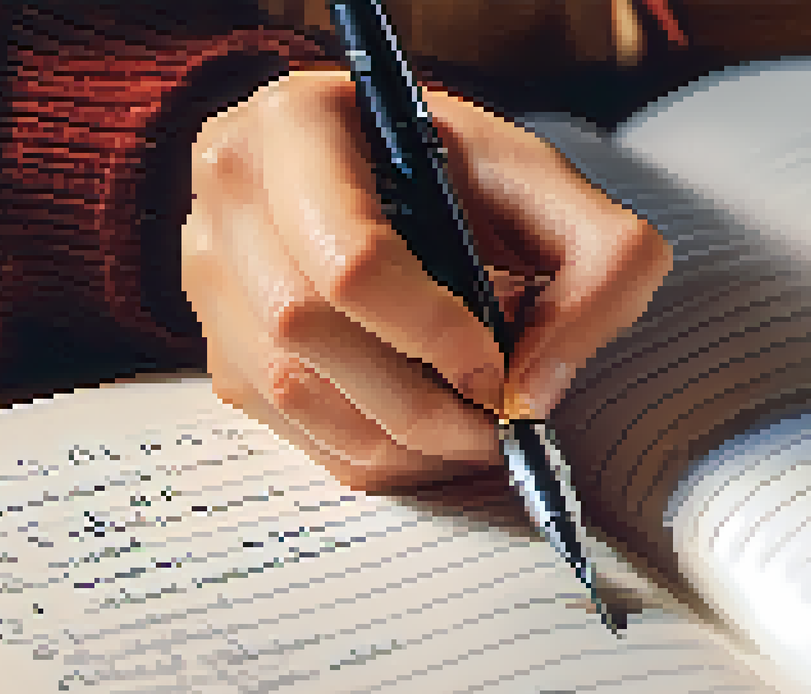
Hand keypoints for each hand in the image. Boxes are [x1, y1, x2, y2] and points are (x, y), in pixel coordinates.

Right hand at [181, 70, 671, 492]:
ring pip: (290, 392)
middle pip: (307, 331)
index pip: (347, 255)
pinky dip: (369, 454)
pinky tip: (427, 437)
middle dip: (419, 402)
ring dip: (397, 439)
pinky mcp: (219, 345)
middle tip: (495, 423)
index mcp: (297, 122)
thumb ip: (602, 270)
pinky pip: (286, 430)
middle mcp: (230, 190)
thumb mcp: (560, 192)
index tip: (494, 367)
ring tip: (471, 434)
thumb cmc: (474, 178)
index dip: (430, 332)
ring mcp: (208, 271)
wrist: (400, 178)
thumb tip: (533, 393)